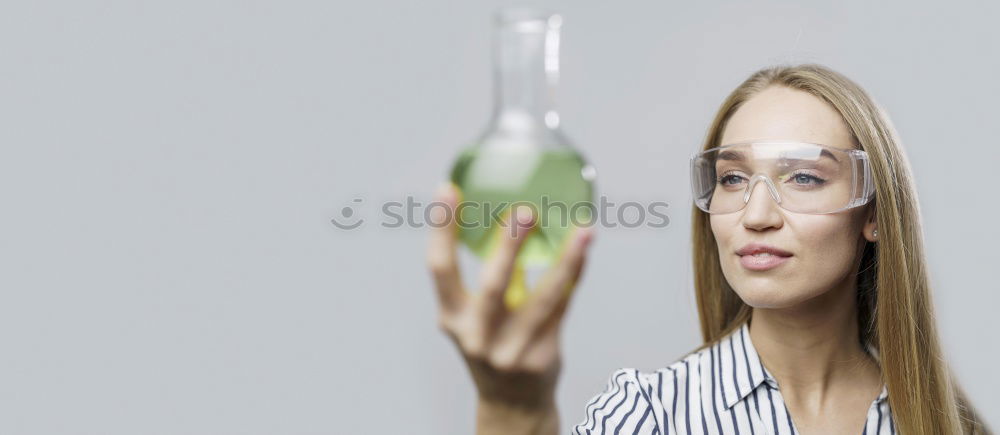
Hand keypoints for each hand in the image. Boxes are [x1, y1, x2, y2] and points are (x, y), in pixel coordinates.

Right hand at [426, 182, 593, 410]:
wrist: (511, 404)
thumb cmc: (492, 345)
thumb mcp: (474, 317)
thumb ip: (489, 277)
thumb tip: (510, 218)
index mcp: (452, 318)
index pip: (439, 268)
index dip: (441, 229)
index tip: (448, 189)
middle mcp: (477, 335)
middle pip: (493, 285)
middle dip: (509, 246)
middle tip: (524, 211)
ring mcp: (511, 349)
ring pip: (542, 299)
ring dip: (565, 261)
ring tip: (582, 231)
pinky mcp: (543, 354)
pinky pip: (563, 307)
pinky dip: (574, 274)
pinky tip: (584, 249)